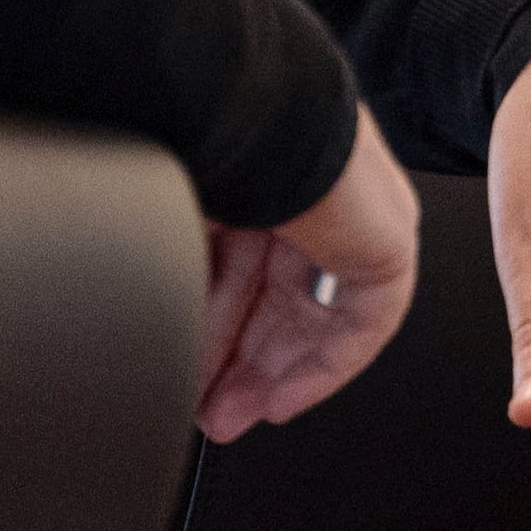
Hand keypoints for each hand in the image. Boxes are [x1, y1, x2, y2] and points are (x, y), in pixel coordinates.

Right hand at [196, 106, 417, 441]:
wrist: (243, 113)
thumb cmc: (194, 141)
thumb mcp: (167, 219)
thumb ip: (167, 269)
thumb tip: (141, 327)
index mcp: (257, 168)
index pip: (239, 264)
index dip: (211, 323)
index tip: (185, 367)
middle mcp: (309, 188)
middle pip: (275, 297)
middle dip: (237, 362)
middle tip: (206, 409)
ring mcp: (353, 213)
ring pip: (315, 314)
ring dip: (272, 374)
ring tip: (232, 417)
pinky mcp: (388, 240)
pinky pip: (365, 321)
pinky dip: (324, 367)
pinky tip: (283, 400)